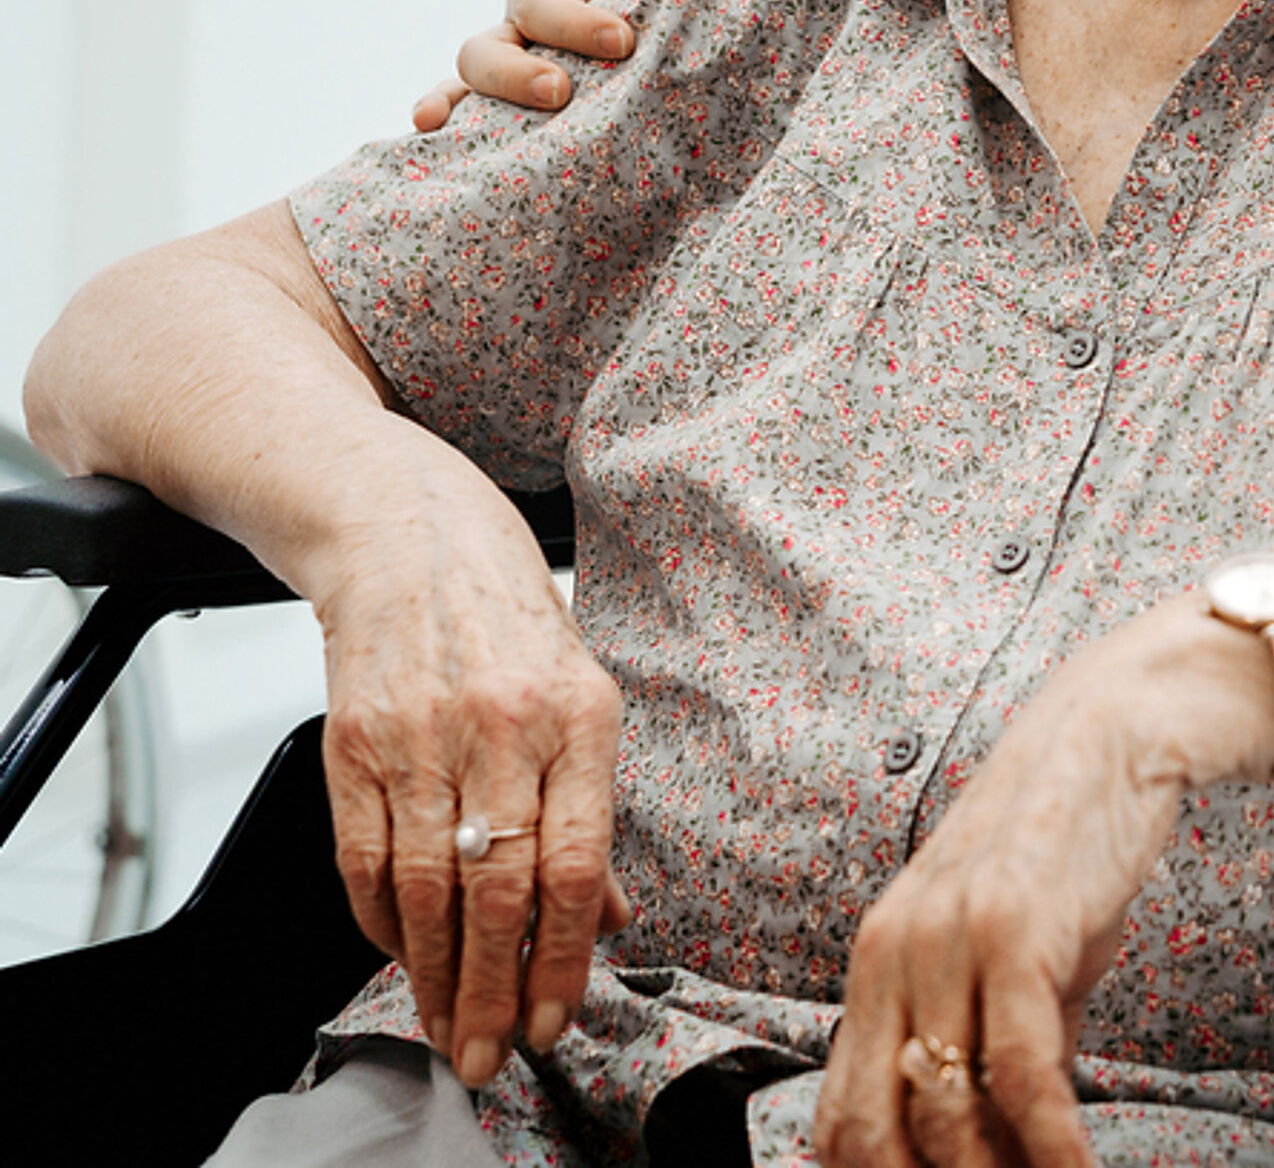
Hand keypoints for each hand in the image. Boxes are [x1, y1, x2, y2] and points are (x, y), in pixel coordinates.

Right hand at [316, 500, 631, 1085]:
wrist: (408, 529)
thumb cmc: (508, 611)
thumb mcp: (582, 689)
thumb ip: (591, 805)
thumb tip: (608, 913)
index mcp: (580, 714)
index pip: (575, 864)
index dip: (564, 958)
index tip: (556, 1019)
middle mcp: (504, 728)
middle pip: (500, 892)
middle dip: (495, 992)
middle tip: (493, 1056)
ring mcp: (423, 736)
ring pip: (426, 890)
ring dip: (435, 977)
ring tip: (448, 1029)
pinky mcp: (352, 744)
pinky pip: (364, 861)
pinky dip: (380, 924)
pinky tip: (400, 957)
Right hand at [412, 0, 696, 130]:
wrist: (666, 28)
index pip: (543, 1)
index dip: (575, 23)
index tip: (622, 42)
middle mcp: (517, 30)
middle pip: (486, 49)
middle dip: (515, 74)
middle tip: (560, 92)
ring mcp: (508, 74)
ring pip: (468, 87)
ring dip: (470, 107)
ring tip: (494, 135)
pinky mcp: (511, 114)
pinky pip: (464, 124)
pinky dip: (445, 126)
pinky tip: (431, 137)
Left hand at [812, 603, 1273, 1167]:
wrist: (1114, 734)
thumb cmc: (1064, 846)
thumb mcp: (1006, 952)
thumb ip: (988, 1043)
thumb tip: (1000, 1150)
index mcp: (877, 959)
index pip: (840, 1119)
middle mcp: (894, 951)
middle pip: (874, 1136)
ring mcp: (949, 939)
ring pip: (944, 1117)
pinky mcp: (1013, 929)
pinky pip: (1019, 1074)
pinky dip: (1051, 1146)